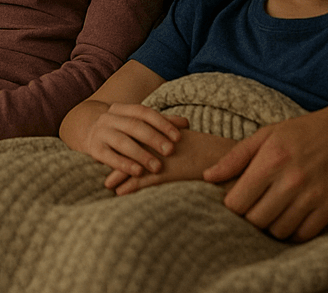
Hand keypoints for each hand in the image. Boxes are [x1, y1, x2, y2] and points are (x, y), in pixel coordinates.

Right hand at [68, 100, 188, 183]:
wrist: (84, 133)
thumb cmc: (120, 131)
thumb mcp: (136, 124)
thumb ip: (160, 123)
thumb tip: (186, 123)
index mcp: (122, 109)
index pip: (144, 112)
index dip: (162, 123)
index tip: (178, 137)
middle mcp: (109, 118)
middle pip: (134, 125)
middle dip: (153, 138)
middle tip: (170, 151)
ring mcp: (100, 132)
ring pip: (122, 141)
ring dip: (141, 154)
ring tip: (157, 167)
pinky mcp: (93, 149)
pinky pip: (109, 156)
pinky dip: (124, 164)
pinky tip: (138, 172)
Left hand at [108, 128, 234, 194]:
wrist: (227, 156)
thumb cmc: (211, 152)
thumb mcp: (188, 142)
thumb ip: (173, 142)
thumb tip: (165, 147)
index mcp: (164, 135)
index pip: (137, 138)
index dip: (123, 145)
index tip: (109, 150)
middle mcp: (161, 144)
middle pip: (131, 150)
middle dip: (116, 159)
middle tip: (100, 167)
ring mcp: (164, 158)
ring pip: (135, 166)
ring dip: (119, 175)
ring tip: (106, 184)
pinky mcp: (170, 172)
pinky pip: (145, 180)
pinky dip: (131, 186)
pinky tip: (120, 193)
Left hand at [203, 109, 327, 241]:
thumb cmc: (302, 132)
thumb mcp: (265, 135)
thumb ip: (234, 157)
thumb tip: (208, 177)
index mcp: (271, 161)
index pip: (237, 203)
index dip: (231, 205)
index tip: (235, 199)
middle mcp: (291, 181)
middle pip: (255, 220)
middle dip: (249, 217)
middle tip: (253, 206)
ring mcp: (313, 197)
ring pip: (278, 231)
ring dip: (270, 226)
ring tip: (271, 211)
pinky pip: (302, 235)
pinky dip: (292, 232)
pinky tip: (289, 217)